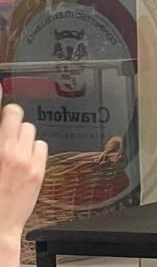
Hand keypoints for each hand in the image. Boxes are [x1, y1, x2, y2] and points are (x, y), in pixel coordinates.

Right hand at [0, 102, 47, 241]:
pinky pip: (41, 147)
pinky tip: (24, 159)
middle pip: (16, 117)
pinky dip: (34, 149)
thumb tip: (4, 134)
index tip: (2, 94)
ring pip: (31, 131)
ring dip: (22, 136)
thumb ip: (0, 142)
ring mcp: (25, 162)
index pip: (5, 117)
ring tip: (13, 148)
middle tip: (6, 128)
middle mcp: (8, 153)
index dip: (1, 101)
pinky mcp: (38, 172)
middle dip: (11, 120)